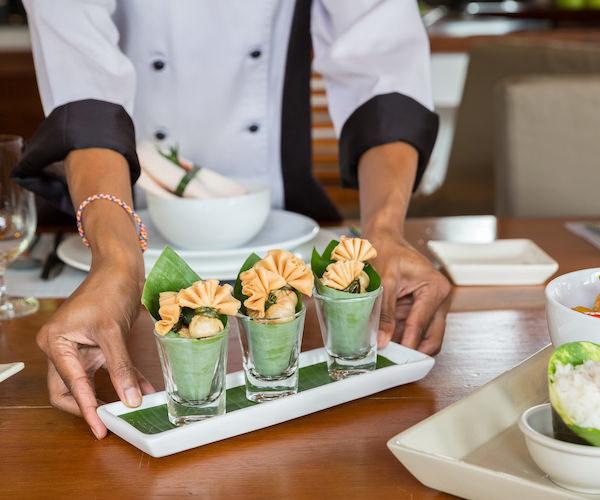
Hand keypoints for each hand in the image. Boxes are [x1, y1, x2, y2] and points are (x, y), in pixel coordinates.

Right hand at [36, 262, 153, 438]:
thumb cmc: (108, 289)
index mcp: (56, 343)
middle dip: (90, 407)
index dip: (86, 408)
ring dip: (112, 394)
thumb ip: (121, 367)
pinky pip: (109, 370)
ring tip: (129, 411)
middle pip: (70, 390)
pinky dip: (124, 379)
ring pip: (91, 383)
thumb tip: (130, 399)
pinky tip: (142, 389)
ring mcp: (80, 349)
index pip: (70, 385)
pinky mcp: (97, 347)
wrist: (121, 267)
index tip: (100, 426)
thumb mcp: (112, 331)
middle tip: (110, 423)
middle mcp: (62, 349)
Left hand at [367, 230, 451, 354]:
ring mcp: (432, 306)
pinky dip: (403, 337)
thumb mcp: (383, 280)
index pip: (422, 323)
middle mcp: (439, 299)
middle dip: (415, 350)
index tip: (398, 358)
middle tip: (396, 363)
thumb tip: (382, 340)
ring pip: (425, 336)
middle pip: (433, 336)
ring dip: (408, 345)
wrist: (385, 239)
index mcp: (436, 288)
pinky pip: (414, 329)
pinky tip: (388, 341)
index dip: (409, 342)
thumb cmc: (387, 251)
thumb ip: (383, 312)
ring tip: (389, 354)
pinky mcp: (421, 309)